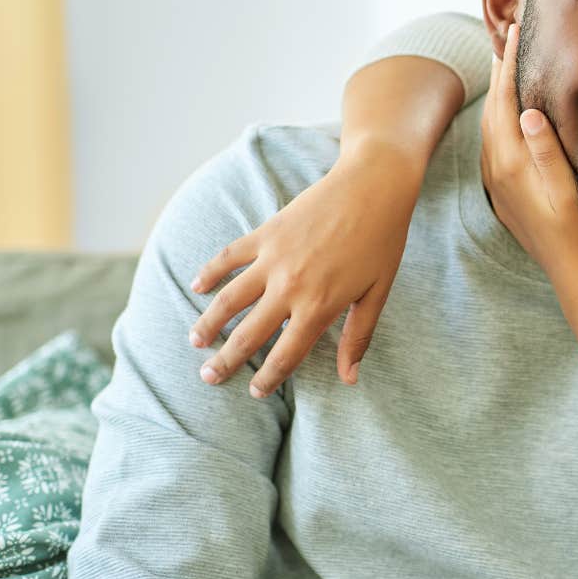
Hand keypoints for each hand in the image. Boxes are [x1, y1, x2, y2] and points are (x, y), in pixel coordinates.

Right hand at [188, 144, 421, 395]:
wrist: (373, 185)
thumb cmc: (382, 241)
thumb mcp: (378, 293)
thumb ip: (359, 337)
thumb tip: (350, 378)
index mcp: (319, 306)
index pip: (286, 354)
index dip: (269, 378)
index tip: (255, 393)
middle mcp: (290, 287)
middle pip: (249, 334)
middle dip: (226, 360)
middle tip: (208, 377)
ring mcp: (273, 258)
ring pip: (229, 299)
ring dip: (209, 323)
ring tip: (195, 341)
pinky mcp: (266, 233)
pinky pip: (229, 257)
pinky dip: (210, 271)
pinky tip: (196, 285)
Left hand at [479, 23, 577, 286]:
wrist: (575, 278)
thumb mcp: (571, 194)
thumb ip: (547, 154)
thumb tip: (527, 112)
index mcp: (512, 166)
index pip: (505, 101)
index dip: (508, 64)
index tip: (515, 30)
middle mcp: (498, 171)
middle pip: (493, 108)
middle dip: (499, 71)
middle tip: (508, 35)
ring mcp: (498, 183)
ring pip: (491, 126)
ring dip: (497, 93)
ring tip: (506, 64)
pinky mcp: (504, 193)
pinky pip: (494, 143)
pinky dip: (499, 118)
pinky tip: (510, 113)